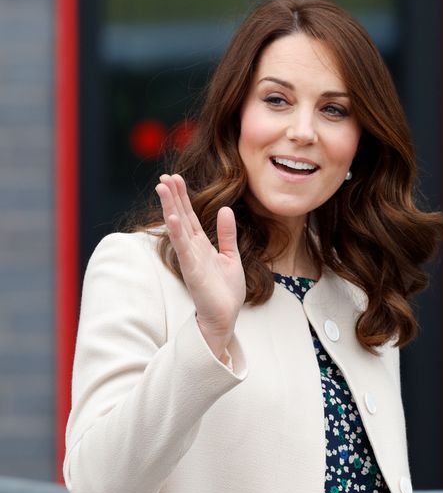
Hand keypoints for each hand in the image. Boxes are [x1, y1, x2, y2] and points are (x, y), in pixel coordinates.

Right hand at [155, 173, 245, 354]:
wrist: (225, 316)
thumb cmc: (226, 292)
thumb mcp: (231, 257)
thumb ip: (226, 234)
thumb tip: (224, 209)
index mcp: (201, 245)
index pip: (189, 216)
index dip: (182, 196)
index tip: (175, 178)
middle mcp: (192, 249)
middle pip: (180, 217)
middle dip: (172, 196)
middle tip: (164, 176)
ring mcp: (191, 259)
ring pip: (178, 228)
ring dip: (169, 207)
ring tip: (161, 188)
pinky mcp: (192, 271)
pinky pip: (183, 248)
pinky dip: (177, 233)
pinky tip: (172, 217)